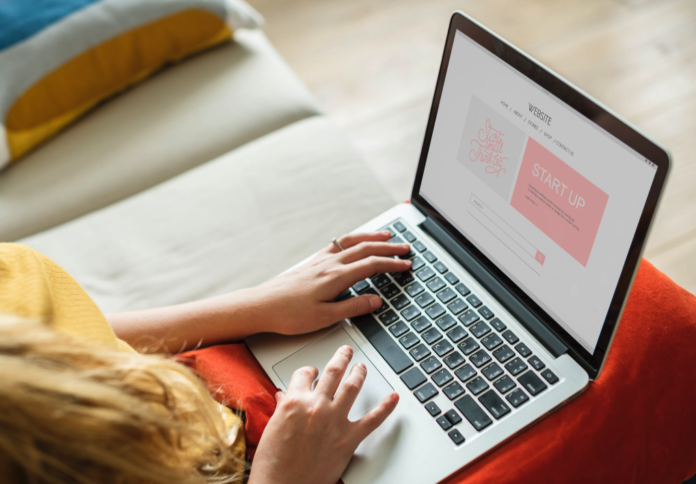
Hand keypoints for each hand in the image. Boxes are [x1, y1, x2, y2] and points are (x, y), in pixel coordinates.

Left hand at [249, 231, 410, 334]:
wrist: (261, 306)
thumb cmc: (289, 315)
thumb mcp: (325, 318)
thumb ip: (353, 308)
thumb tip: (376, 300)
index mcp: (336, 277)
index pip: (371, 266)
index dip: (392, 264)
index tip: (407, 264)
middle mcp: (329, 264)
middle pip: (365, 249)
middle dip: (388, 248)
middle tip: (406, 248)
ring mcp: (320, 261)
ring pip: (351, 242)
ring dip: (371, 238)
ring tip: (386, 236)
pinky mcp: (311, 263)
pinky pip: (337, 244)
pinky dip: (352, 239)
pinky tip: (354, 241)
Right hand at [249, 345, 398, 483]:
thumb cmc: (273, 462)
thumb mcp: (272, 427)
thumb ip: (282, 408)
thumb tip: (284, 397)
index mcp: (294, 401)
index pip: (304, 374)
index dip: (310, 371)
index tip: (314, 372)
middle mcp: (316, 406)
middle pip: (333, 372)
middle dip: (341, 358)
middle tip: (346, 352)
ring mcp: (334, 421)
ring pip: (352, 386)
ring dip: (359, 373)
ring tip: (362, 367)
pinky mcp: (348, 439)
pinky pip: (372, 419)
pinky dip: (385, 407)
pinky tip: (393, 398)